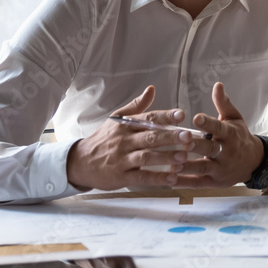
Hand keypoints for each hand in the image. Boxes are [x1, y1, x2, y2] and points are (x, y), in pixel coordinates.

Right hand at [66, 86, 193, 190]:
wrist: (79, 163)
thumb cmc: (104, 139)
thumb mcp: (117, 119)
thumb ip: (137, 106)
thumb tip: (151, 89)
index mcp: (126, 126)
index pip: (148, 118)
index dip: (165, 117)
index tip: (181, 115)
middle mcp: (124, 141)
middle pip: (150, 137)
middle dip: (170, 137)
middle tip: (188, 136)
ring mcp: (122, 160)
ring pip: (146, 157)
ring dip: (166, 157)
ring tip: (185, 156)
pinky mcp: (121, 177)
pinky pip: (141, 178)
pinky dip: (157, 178)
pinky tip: (173, 179)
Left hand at [175, 82, 262, 186]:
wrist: (253, 162)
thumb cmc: (239, 137)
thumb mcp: (234, 118)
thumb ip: (223, 103)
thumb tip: (217, 85)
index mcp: (230, 134)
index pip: (219, 128)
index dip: (208, 123)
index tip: (196, 118)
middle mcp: (226, 152)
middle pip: (210, 148)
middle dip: (196, 145)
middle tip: (183, 141)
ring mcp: (220, 168)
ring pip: (203, 167)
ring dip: (188, 166)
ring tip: (172, 163)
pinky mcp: (213, 181)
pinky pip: (198, 182)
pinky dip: (184, 182)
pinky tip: (170, 179)